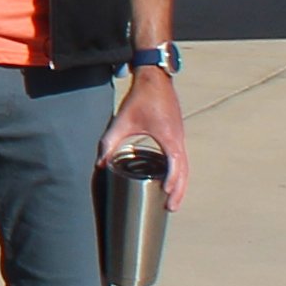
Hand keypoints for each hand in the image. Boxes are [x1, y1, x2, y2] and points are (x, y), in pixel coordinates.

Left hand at [103, 63, 189, 205]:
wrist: (154, 78)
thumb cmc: (140, 98)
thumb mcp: (122, 120)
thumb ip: (110, 141)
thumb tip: (99, 163)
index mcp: (168, 137)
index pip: (175, 166)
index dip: (172, 182)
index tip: (166, 194)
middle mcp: (178, 139)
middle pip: (184, 170)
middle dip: (179, 190)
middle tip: (171, 208)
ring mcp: (180, 136)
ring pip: (185, 165)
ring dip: (180, 183)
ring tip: (173, 199)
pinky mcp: (177, 134)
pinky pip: (181, 157)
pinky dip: (179, 171)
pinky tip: (171, 180)